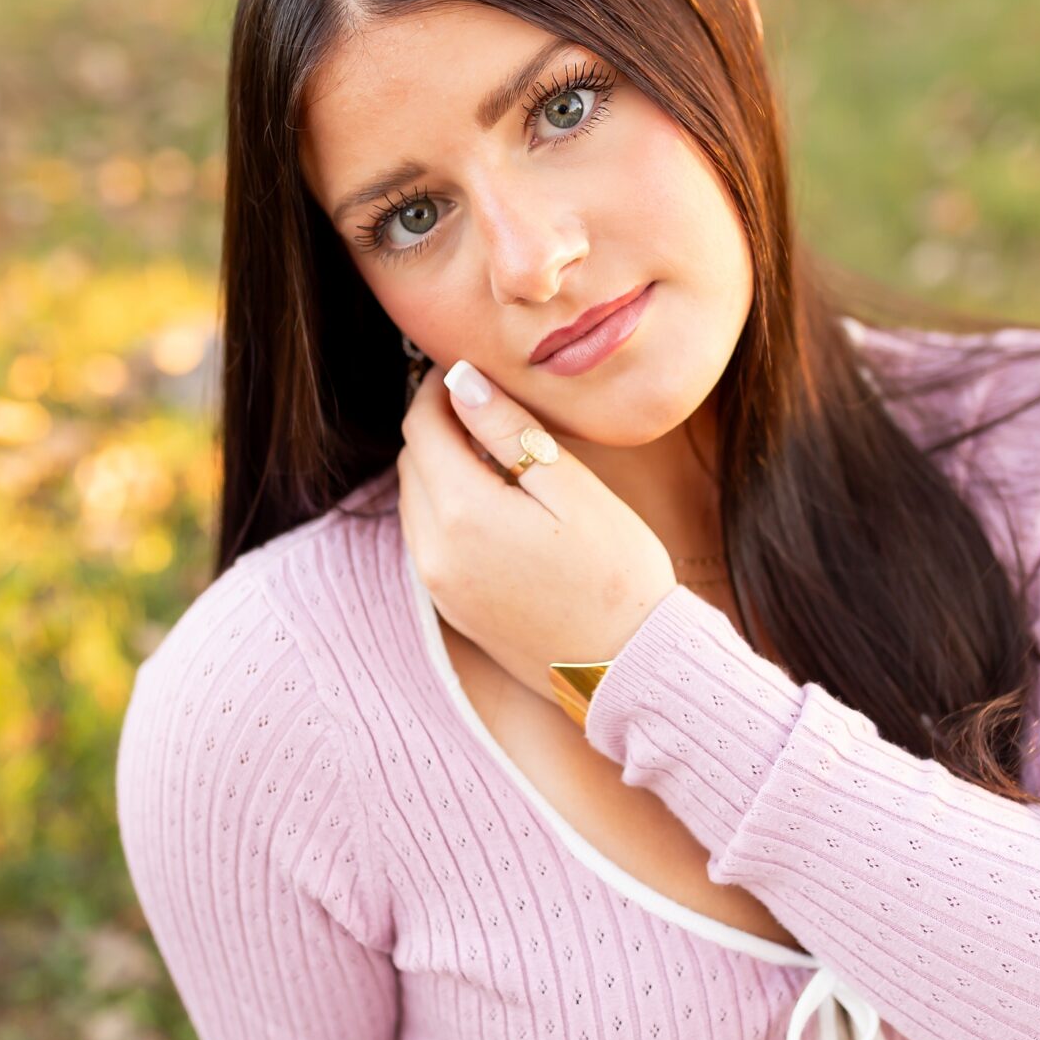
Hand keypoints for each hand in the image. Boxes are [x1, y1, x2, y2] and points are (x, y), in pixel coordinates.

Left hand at [397, 360, 677, 705]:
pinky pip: (428, 540)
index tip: (464, 372)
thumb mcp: (570, 488)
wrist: (627, 667)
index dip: (438, 390)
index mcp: (461, 512)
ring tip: (496, 456)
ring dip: (440, 469)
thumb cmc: (616, 572)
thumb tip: (461, 381)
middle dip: (438, 427)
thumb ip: (509, 432)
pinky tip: (493, 506)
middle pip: (412, 462)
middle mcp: (433, 550)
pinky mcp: (449, 607)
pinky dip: (446, 510)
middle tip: (487, 409)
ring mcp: (436, 584)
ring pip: (414, 501)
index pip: (422, 427)